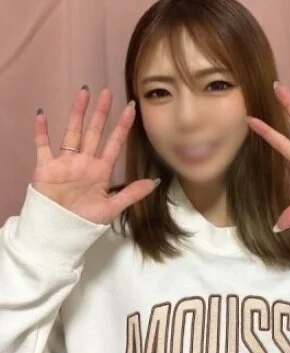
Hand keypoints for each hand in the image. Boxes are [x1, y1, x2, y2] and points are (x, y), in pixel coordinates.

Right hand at [33, 87, 157, 224]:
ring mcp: (66, 162)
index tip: (131, 108)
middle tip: (107, 91)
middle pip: (94, 132)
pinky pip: (43, 146)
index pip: (115, 143)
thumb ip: (132, 193)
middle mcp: (85, 162)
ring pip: (72, 132)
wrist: (60, 231)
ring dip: (77, 113)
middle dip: (101, 113)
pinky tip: (42, 114)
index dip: (123, 126)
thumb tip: (155, 181)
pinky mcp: (46, 167)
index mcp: (101, 170)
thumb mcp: (112, 207)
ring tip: (83, 93)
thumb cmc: (86, 220)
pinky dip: (41, 132)